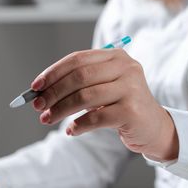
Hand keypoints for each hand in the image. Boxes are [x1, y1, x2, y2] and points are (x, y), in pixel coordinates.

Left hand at [31, 48, 178, 161]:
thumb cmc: (119, 105)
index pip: (77, 59)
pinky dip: (79, 125)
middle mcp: (126, 68)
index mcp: (115, 57)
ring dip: (60, 110)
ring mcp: (131, 89)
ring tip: (47, 119)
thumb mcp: (99, 88)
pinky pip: (96, 118)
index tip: (35, 86)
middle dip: (53, 92)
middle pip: (79, 77)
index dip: (53, 73)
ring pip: (84, 97)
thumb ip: (75, 85)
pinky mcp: (132, 111)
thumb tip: (40, 92)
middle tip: (37, 106)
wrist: (152, 126)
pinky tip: (71, 130)